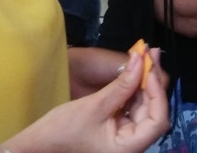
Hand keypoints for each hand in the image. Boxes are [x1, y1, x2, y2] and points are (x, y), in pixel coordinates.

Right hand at [0, 48, 169, 152]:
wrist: (38, 143)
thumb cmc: (62, 129)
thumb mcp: (94, 105)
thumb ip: (122, 84)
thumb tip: (141, 60)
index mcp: (129, 147)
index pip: (158, 120)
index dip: (157, 92)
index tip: (150, 66)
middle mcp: (131, 144)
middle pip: (153, 111)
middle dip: (152, 81)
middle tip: (151, 52)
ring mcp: (124, 136)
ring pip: (144, 106)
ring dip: (144, 81)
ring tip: (145, 55)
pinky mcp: (117, 127)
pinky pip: (132, 106)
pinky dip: (134, 88)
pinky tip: (134, 69)